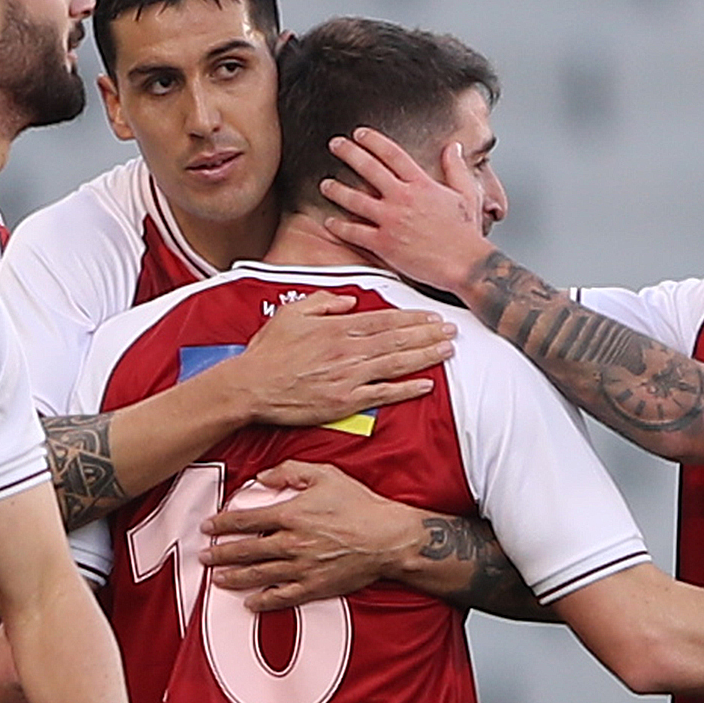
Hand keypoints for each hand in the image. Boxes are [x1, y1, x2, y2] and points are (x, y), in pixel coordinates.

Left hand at [202, 461, 423, 608]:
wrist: (388, 538)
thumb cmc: (359, 504)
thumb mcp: (325, 474)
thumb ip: (290, 471)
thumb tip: (263, 477)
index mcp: (290, 514)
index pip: (245, 520)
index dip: (222, 524)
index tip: (208, 527)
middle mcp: (290, 543)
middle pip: (245, 551)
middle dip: (220, 554)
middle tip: (204, 557)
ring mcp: (301, 568)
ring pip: (258, 575)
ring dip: (234, 578)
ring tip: (217, 579)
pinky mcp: (314, 587)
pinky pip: (282, 597)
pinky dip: (263, 601)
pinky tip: (250, 602)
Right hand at [227, 292, 453, 429]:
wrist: (252, 385)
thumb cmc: (269, 351)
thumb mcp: (293, 312)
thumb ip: (324, 302)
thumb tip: (350, 300)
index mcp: (337, 327)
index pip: (384, 320)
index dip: (412, 319)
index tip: (432, 317)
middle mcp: (348, 350)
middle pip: (397, 340)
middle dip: (428, 335)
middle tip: (451, 331)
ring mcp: (349, 376)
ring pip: (396, 363)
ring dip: (425, 357)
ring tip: (447, 351)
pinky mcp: (345, 401)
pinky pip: (383, 394)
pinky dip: (406, 389)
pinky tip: (426, 384)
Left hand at [318, 128, 494, 295]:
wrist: (466, 264)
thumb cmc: (466, 234)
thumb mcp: (467, 193)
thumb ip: (456, 168)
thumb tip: (453, 148)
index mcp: (421, 184)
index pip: (391, 153)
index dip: (372, 140)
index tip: (360, 133)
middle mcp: (403, 198)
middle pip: (369, 168)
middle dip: (348, 152)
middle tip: (335, 145)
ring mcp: (391, 221)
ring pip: (355, 199)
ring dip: (337, 189)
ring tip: (326, 184)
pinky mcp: (384, 244)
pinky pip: (355, 232)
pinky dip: (340, 226)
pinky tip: (330, 222)